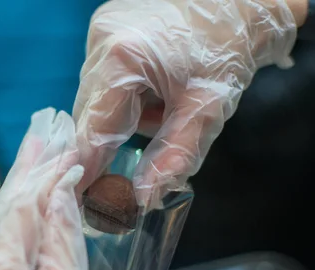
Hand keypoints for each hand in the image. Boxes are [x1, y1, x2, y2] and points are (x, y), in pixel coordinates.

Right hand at [74, 0, 298, 208]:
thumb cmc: (231, 49)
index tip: (83, 198)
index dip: (88, 166)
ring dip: (124, 114)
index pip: (94, 127)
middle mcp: (101, 40)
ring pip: (97, 96)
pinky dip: (127, 93)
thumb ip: (173, 156)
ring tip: (166, 103)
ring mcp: (101, 29)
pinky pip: (105, 76)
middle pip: (90, 112)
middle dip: (113, 138)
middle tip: (140, 153)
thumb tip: (143, 197)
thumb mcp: (207, 109)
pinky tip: (158, 86)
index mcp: (122, 58)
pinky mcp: (107, 26)